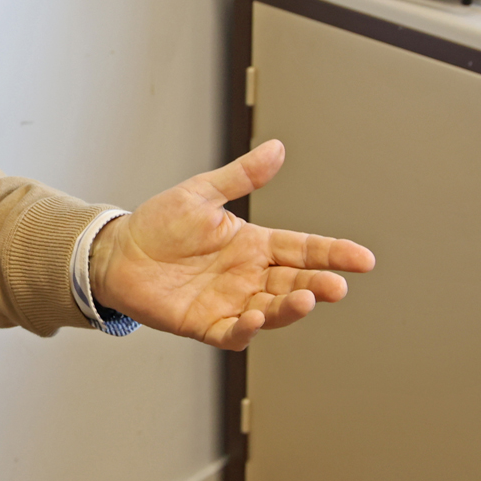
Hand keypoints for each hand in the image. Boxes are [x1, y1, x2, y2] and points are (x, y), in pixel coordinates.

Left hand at [89, 140, 373, 350]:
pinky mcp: (206, 324)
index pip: (304, 249)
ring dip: (290, 307)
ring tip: (305, 299)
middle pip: (295, 282)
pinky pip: (234, 331)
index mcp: (253, 244)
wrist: (118, 253)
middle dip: (319, 284)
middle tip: (336, 286)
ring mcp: (231, 302)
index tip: (362, 259)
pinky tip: (256, 317)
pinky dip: (247, 328)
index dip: (333, 254)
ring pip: (273, 309)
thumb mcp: (202, 194)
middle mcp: (249, 276)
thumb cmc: (158, 224)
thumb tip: (276, 149)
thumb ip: (241, 177)